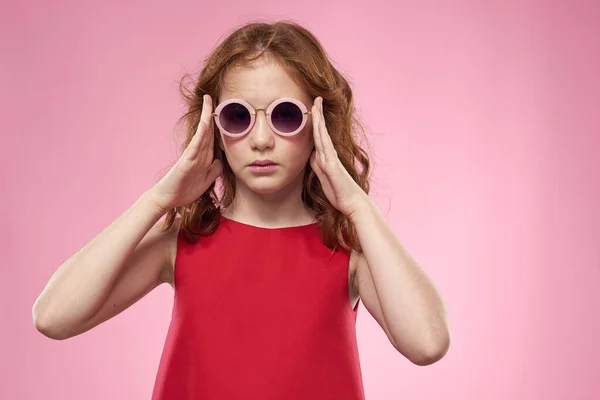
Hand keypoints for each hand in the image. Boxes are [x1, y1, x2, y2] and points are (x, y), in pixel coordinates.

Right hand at [150, 95, 222, 212]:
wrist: (168, 199)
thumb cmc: (185, 190)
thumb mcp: (206, 180)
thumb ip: (213, 170)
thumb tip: (220, 159)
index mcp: (203, 156)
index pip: (213, 136)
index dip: (218, 123)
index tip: (225, 110)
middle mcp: (198, 152)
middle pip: (208, 129)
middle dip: (212, 113)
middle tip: (215, 96)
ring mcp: (192, 155)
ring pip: (202, 132)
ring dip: (206, 116)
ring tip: (209, 100)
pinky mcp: (186, 160)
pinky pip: (196, 144)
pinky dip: (201, 132)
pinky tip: (205, 122)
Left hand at [309, 97, 367, 218]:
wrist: (352, 203)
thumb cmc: (339, 193)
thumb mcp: (324, 177)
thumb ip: (317, 165)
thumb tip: (311, 154)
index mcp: (327, 157)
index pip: (319, 136)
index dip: (316, 122)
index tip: (313, 108)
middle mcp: (329, 154)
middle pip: (321, 131)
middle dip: (318, 114)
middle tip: (316, 98)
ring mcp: (331, 158)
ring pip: (322, 135)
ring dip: (319, 119)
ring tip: (316, 104)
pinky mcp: (332, 165)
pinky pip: (325, 146)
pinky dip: (321, 134)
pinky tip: (318, 124)